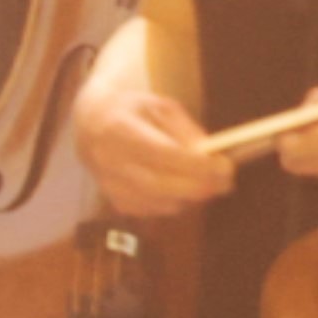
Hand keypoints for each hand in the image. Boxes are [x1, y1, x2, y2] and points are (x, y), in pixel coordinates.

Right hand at [73, 51, 230, 220]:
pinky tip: (182, 189)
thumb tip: (210, 157)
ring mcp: (107, 183)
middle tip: (226, 183)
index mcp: (118, 129)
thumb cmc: (134, 112)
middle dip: (198, 186)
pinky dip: (173, 203)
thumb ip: (185, 131)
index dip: (196, 164)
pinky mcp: (113, 200)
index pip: (162, 153)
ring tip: (207, 184)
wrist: (92, 123)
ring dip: (189, 197)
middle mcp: (107, 159)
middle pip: (159, 184)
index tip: (226, 167)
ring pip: (158, 202)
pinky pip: (151, 210)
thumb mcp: (160, 107)